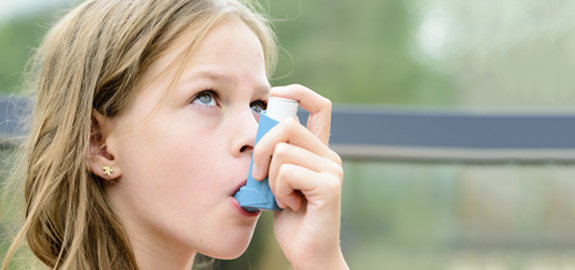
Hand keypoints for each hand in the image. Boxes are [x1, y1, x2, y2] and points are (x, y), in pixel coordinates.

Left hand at [252, 84, 348, 269]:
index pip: (318, 105)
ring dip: (269, 178)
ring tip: (281, 197)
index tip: (274, 95)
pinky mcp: (328, 186)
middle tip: (258, 174)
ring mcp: (331, 170)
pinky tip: (290, 206)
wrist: (307, 253)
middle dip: (261, 147)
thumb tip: (257, 128)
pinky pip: (287, 172)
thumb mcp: (276, 180)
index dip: (297, 92)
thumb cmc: (290, 219)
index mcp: (318, 150)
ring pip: (282, 151)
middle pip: (286, 124)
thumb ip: (274, 156)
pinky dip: (278, 191)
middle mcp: (329, 155)